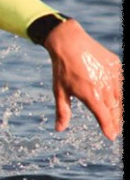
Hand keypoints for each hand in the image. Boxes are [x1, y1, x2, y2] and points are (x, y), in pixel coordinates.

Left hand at [44, 18, 122, 139]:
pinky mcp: (115, 65)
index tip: (111, 137)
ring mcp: (112, 75)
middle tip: (116, 131)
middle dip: (115, 121)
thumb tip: (59, 129)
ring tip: (119, 119)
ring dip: (119, 109)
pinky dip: (120, 92)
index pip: (103, 116)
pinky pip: (121, 82)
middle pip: (114, 109)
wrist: (70, 43)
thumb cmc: (62, 69)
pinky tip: (118, 99)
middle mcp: (104, 86)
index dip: (108, 128)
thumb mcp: (59, 92)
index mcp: (90, 94)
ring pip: (120, 96)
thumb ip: (62, 111)